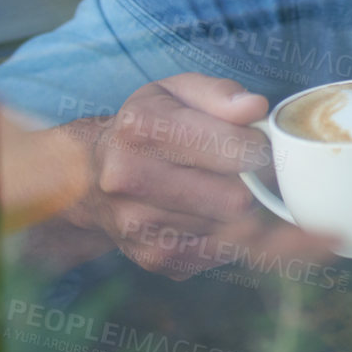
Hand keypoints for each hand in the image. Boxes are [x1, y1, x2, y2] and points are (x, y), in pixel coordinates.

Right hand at [61, 73, 335, 278]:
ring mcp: (139, 225)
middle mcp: (131, 179)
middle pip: (237, 199)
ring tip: (222, 190)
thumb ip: (220, 95)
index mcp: (142, 129)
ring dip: (240, 214)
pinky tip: (207, 215)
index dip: (260, 147)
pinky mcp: (154, 258)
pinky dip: (225, 237)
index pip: (234, 149)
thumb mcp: (178, 92)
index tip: (256, 144)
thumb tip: (256, 108)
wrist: (91, 177)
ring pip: (233, 231)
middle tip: (247, 172)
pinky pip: (220, 254)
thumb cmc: (149, 127)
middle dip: (254, 186)